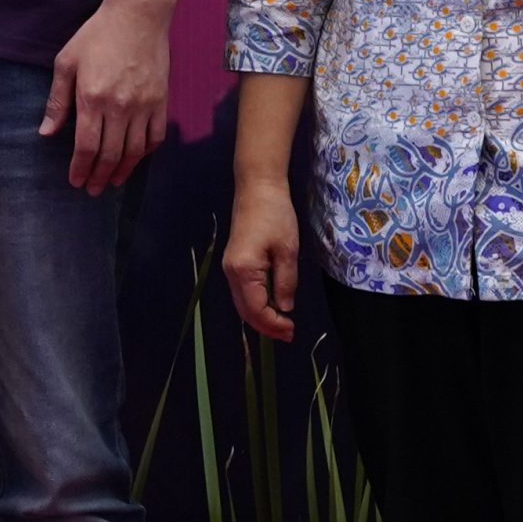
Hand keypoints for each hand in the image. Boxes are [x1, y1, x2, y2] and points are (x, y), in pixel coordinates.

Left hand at [41, 0, 169, 194]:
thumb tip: (46, 132)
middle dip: (99, 176)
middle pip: (111, 154)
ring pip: (135, 150)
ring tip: (113, 182)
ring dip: (123, 170)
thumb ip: (57, 101)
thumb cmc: (96, 36)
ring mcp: (144, 106)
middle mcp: (120, 107)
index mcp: (92, 98)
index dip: (80, 168)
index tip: (75, 181)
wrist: (137, 17)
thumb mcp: (66, 63)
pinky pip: (156, 136)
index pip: (86, 146)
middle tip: (92, 189)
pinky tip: (136, 158)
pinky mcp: (161, 101)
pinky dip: (146, 153)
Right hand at [224, 178, 301, 341]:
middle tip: (289, 334)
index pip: (256, 309)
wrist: (257, 188)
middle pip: (245, 310)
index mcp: (243, 270)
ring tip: (283, 324)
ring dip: (261, 316)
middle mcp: (231, 272)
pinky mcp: (234, 262)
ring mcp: (230, 267)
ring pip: (242, 302)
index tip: (293, 330)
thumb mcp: (287, 250)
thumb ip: (286, 281)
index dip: (273, 324)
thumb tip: (285, 307)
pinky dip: (256, 304)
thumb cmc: (275, 215)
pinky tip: (272, 305)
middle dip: (266, 326)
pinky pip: (243, 291)